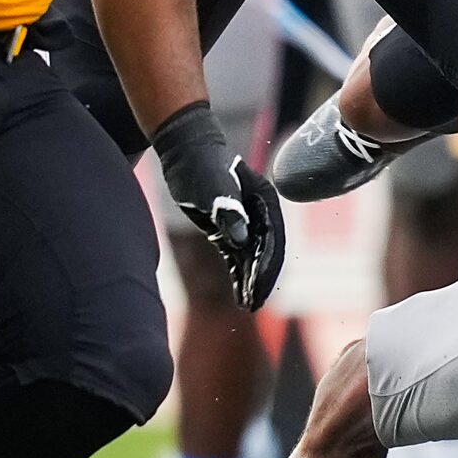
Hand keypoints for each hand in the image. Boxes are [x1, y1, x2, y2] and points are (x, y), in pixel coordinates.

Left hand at [152, 102, 286, 310]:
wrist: (186, 151)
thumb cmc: (200, 164)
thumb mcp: (212, 187)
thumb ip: (227, 210)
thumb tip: (242, 241)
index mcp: (263, 200)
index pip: (271, 239)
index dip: (267, 266)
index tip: (259, 288)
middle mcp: (259, 212)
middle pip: (266, 251)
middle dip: (262, 279)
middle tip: (254, 305)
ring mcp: (245, 220)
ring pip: (252, 257)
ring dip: (251, 281)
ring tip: (247, 306)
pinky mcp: (229, 227)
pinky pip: (238, 256)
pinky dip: (238, 274)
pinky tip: (238, 294)